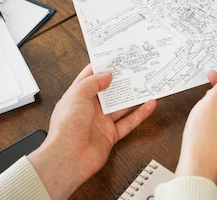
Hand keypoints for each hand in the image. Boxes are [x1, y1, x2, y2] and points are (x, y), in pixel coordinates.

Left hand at [28, 65, 156, 199]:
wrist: (68, 158)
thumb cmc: (66, 128)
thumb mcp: (78, 95)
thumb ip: (94, 83)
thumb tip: (107, 75)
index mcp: (77, 97)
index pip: (90, 78)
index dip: (102, 67)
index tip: (115, 58)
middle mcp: (89, 109)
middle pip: (108, 91)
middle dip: (121, 81)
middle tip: (135, 69)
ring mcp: (101, 122)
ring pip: (121, 106)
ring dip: (133, 96)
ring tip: (146, 84)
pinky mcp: (111, 135)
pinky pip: (129, 122)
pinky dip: (140, 114)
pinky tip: (149, 105)